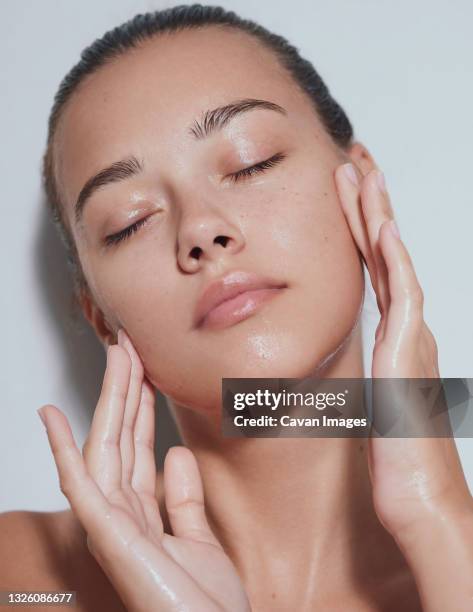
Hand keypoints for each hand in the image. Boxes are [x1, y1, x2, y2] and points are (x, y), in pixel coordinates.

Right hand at [37, 330, 249, 611]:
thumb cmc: (204, 606)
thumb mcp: (199, 540)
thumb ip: (184, 498)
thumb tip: (176, 453)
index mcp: (143, 513)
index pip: (138, 445)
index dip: (140, 405)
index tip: (145, 368)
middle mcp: (123, 513)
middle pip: (121, 436)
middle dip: (126, 388)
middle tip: (130, 345)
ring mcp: (111, 522)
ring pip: (105, 444)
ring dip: (108, 397)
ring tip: (113, 355)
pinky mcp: (106, 533)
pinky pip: (80, 482)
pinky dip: (63, 447)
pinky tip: (52, 415)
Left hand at [334, 163, 472, 540]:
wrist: (421, 497)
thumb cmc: (397, 457)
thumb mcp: (368, 404)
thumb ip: (360, 376)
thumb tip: (341, 369)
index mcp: (392, 336)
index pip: (372, 270)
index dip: (359, 230)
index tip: (346, 196)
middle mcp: (405, 328)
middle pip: (382, 254)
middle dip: (368, 207)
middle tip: (354, 166)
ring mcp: (410, 336)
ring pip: (391, 262)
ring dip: (377, 218)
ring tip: (364, 175)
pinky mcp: (408, 351)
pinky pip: (401, 294)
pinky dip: (393, 259)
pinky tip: (383, 229)